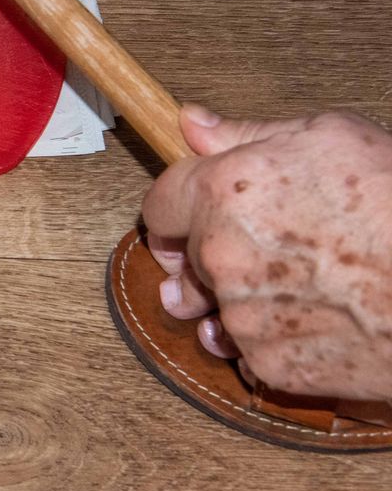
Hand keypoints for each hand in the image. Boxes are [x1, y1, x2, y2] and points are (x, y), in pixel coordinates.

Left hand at [141, 105, 391, 400]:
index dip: (177, 208)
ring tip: (296, 289)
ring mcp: (243, 316)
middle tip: (264, 250)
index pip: (159, 204)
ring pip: (217, 310)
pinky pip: (251, 354)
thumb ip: (248, 134)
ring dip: (239, 302)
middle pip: (186, 259)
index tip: (189, 214)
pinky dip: (273, 344)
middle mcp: (221, 256)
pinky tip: (316, 323)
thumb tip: (193, 123)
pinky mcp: (272, 366)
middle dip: (211, 254)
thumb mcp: (330, 138)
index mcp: (224, 193)